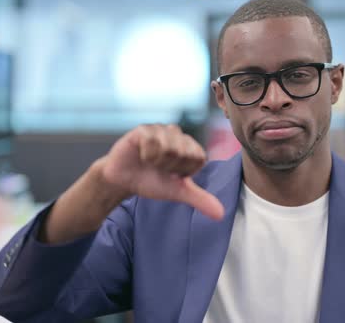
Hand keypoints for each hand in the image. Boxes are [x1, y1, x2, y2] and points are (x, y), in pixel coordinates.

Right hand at [100, 124, 223, 219]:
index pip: (198, 158)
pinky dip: (146, 154)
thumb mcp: (178, 192)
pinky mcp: (144, 129)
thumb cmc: (152, 182)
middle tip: (160, 169)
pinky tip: (141, 154)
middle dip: (170, 167)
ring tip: (150, 162)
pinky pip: (152, 142)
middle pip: (184, 153)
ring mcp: (161, 130)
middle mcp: (178, 135)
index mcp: (191, 147)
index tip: (173, 174)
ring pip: (169, 147)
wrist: (123, 181)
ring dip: (157, 162)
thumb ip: (200, 200)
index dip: (185, 171)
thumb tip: (221, 215)